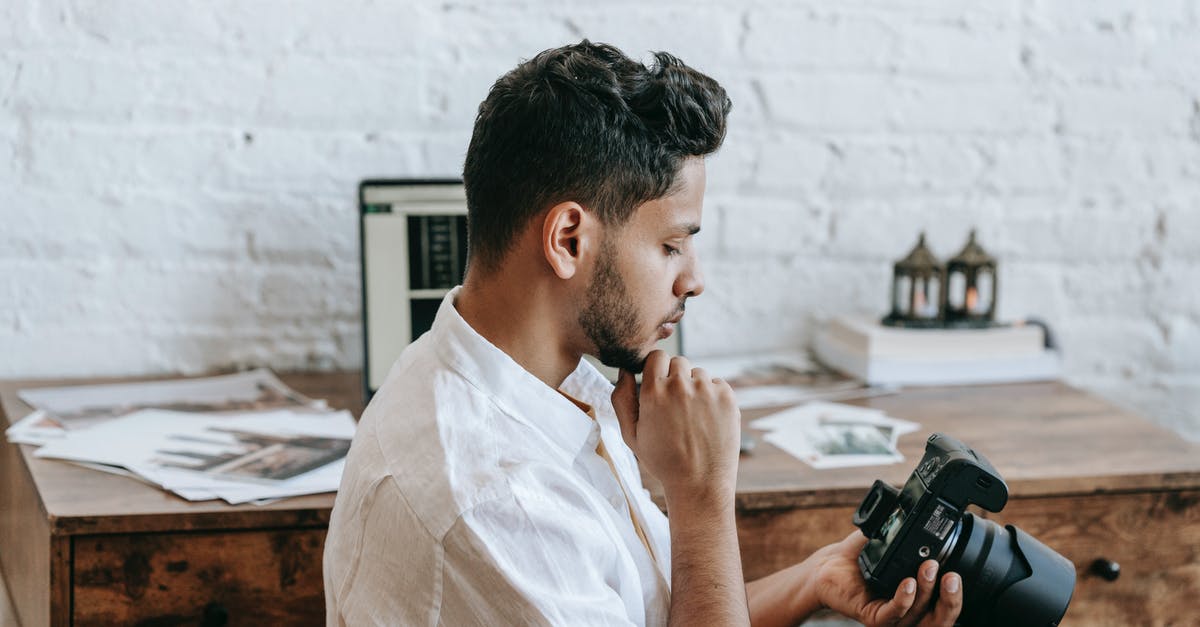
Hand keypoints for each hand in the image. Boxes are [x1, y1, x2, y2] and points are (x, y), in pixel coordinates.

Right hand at [610, 351, 740, 501]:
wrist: (700, 484)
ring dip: (694, 387)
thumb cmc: (663, 460)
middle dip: (675, 378)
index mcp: (654, 392)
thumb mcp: (631, 434)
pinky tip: (707, 419)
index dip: (656, 368)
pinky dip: (713, 396)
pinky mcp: (727, 397)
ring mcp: (706, 390)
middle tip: (675, 406)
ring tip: (692, 417)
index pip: (656, 356)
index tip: (658, 383)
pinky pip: (717, 384)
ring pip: (698, 374)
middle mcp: (681, 385)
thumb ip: (622, 399)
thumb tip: (625, 370)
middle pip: (678, 362)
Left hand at [807, 531, 961, 626]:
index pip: (945, 605)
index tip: (958, 571)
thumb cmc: (860, 556)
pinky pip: (892, 615)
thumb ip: (909, 534)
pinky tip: (907, 583)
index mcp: (917, 598)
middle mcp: (908, 611)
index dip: (956, 593)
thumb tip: (926, 510)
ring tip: (929, 568)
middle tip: (951, 575)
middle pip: (940, 619)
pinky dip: (903, 599)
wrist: (829, 565)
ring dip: (927, 591)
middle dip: (951, 599)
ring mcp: (891, 616)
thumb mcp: (891, 543)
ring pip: (919, 616)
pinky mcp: (872, 617)